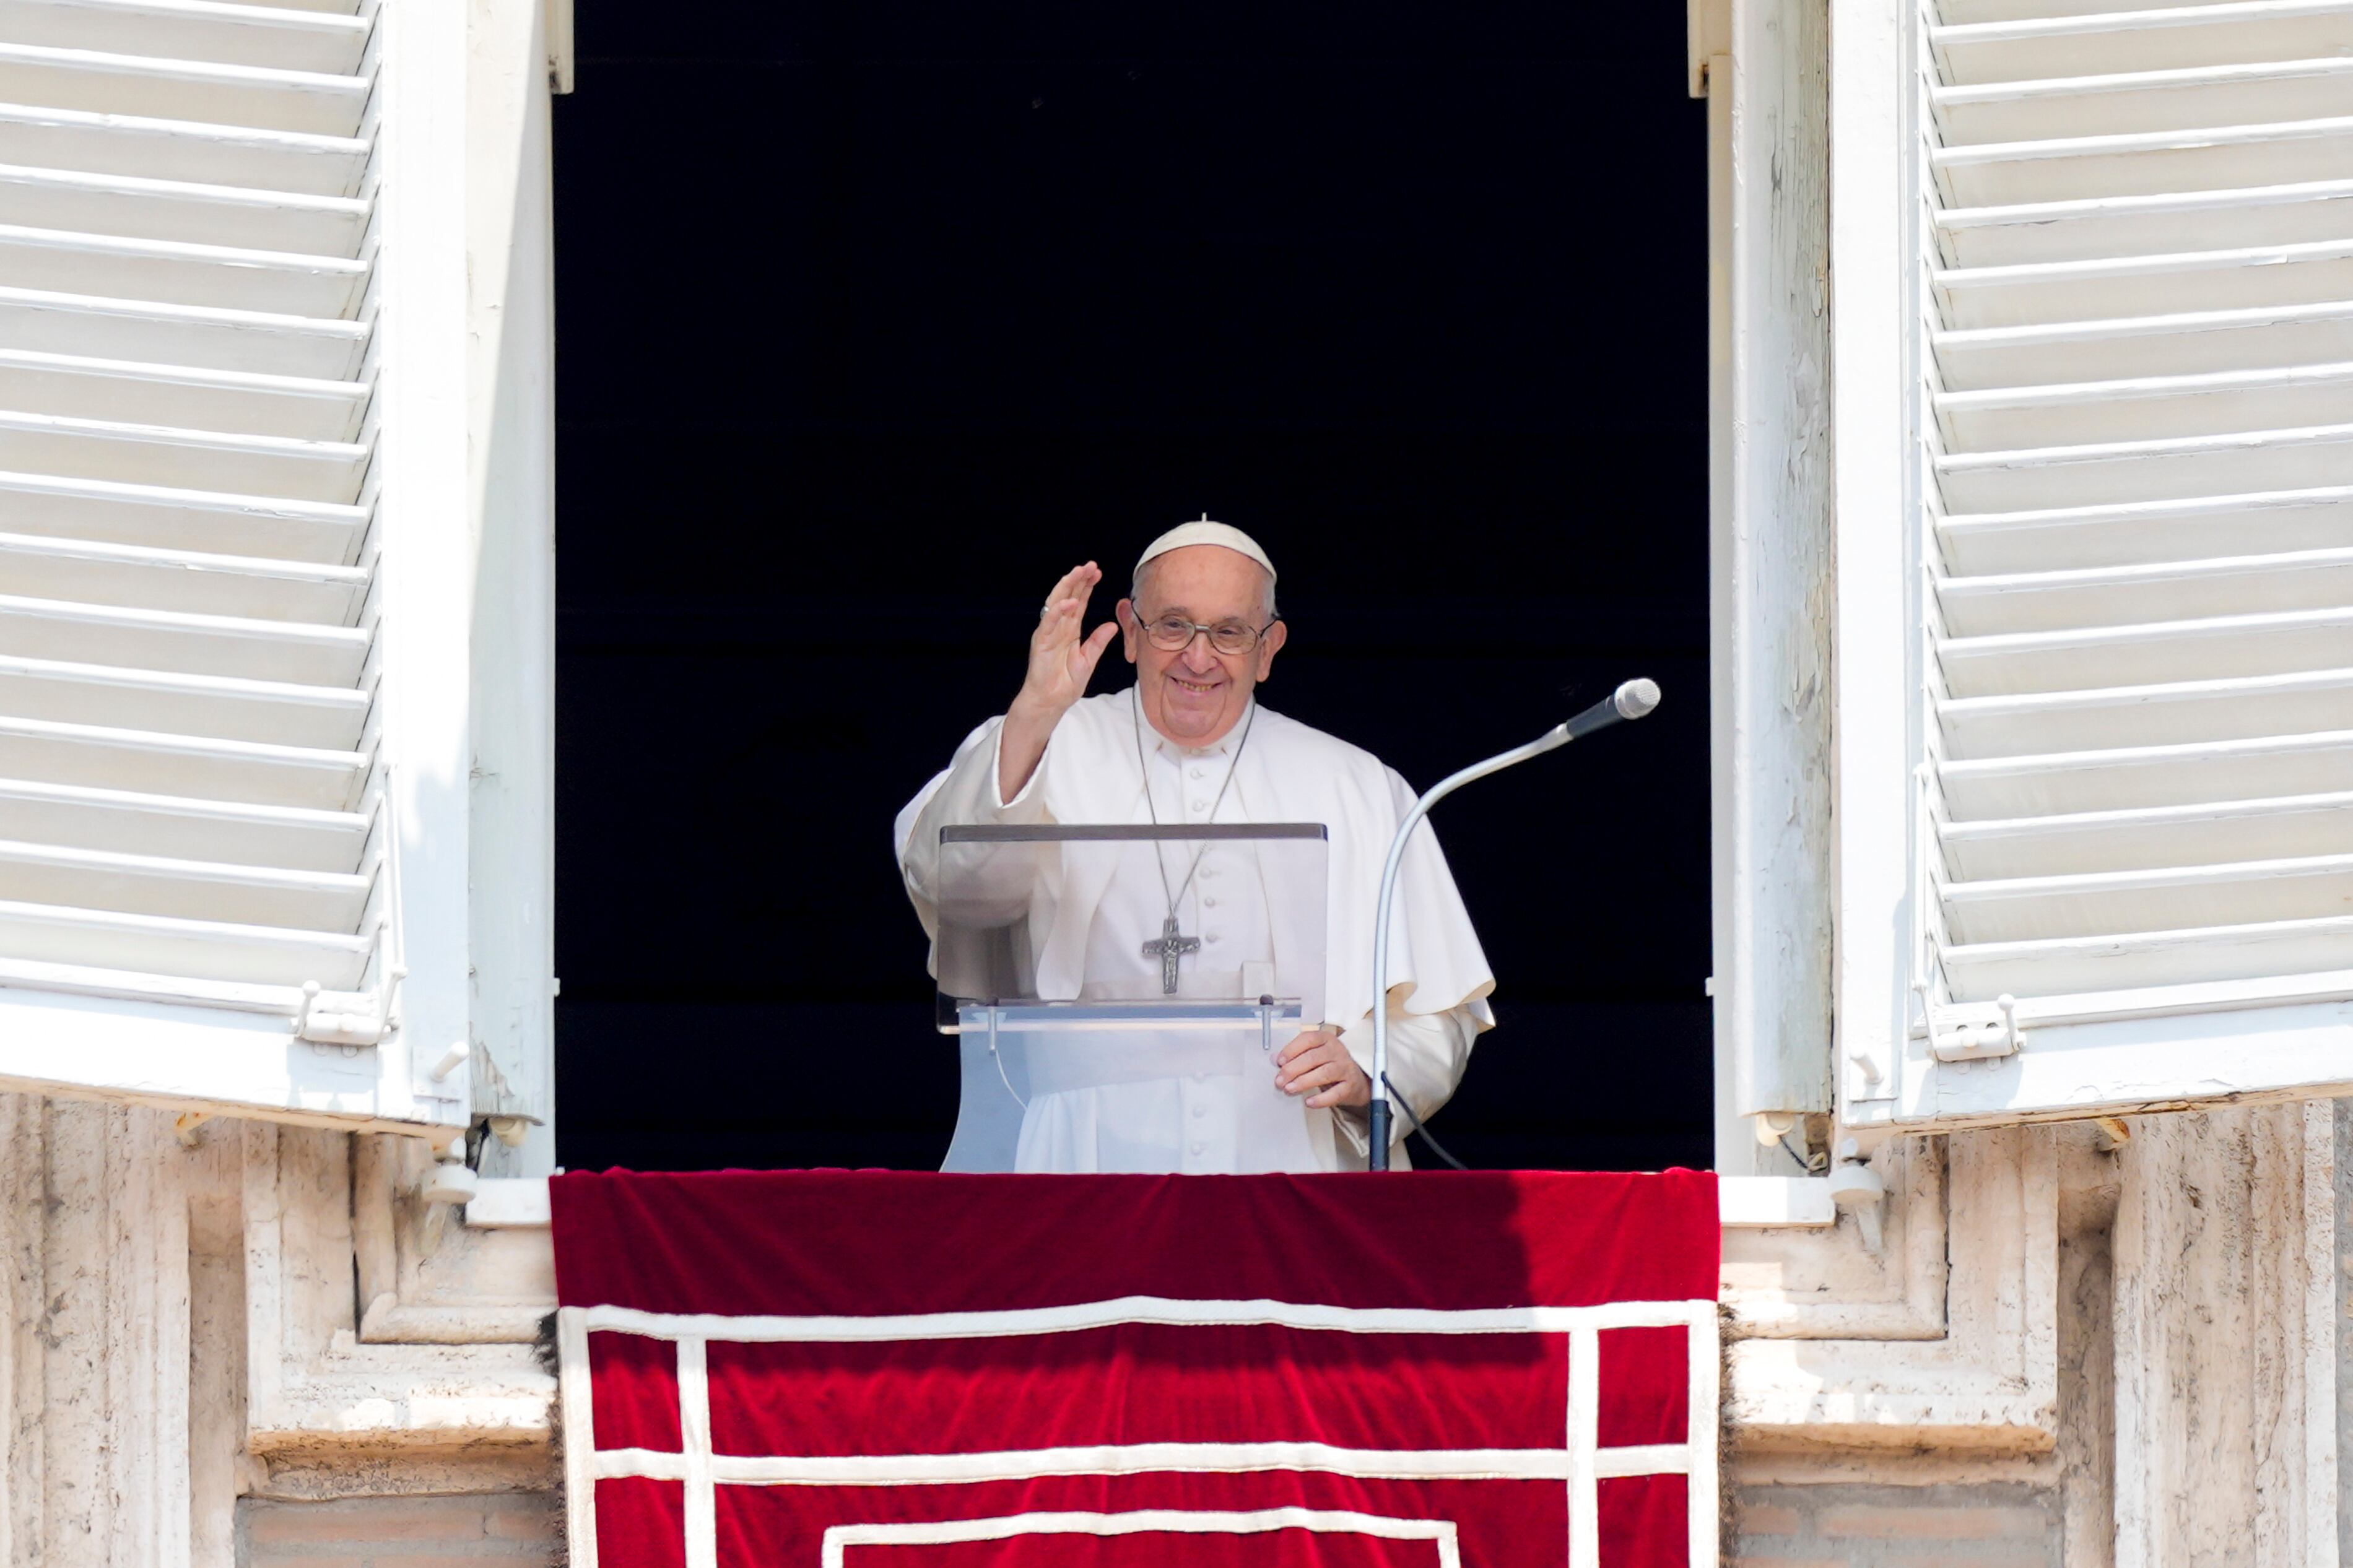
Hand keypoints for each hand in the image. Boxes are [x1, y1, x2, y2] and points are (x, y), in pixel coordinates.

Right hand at [1017, 561, 1118, 720]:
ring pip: (1057, 603)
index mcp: (1070, 630)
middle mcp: (1058, 627)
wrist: (1051, 702)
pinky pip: (1049, 623)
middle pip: (1068, 597)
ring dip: (1067, 587)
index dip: (1087, 586)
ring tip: (1079, 572)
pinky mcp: (1041, 643)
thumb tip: (1112, 625)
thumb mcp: (1088, 660)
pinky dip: (1058, 611)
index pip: (1079, 602)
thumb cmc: (1065, 683)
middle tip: (1091, 565)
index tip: (1097, 572)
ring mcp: (1048, 633)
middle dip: (1078, 580)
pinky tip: (1070, 601)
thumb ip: (1098, 642)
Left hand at [1273, 1027, 1370, 1109]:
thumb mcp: (1315, 1054)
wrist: (1355, 1080)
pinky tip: (1309, 1102)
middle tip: (1280, 1080)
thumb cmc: (1330, 1064)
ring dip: (1304, 1082)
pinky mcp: (1350, 1086)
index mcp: (1326, 1039)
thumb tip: (1276, 1059)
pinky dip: (1321, 1099)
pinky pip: (1335, 1093)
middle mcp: (1337, 1051)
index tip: (1279, 1061)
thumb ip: (1297, 1055)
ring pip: (1324, 1073)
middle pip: (1313, 1058)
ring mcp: (1345, 1068)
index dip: (1292, 1049)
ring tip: (1290, 1089)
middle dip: (1293, 1069)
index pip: (1308, 1039)